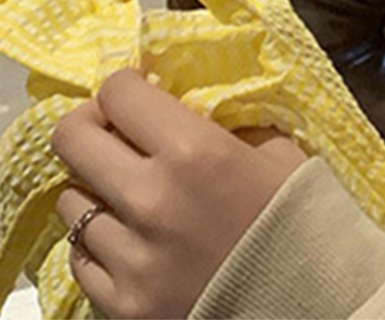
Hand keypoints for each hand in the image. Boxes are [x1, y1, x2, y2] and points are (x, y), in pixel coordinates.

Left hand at [51, 69, 305, 319]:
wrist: (314, 310)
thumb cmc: (302, 222)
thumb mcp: (277, 152)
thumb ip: (226, 122)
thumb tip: (185, 104)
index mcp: (194, 151)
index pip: (117, 93)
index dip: (125, 87)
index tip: (138, 96)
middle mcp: (151, 200)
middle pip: (71, 139)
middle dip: (90, 126)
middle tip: (114, 134)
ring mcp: (131, 259)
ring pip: (71, 201)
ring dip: (95, 190)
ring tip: (127, 196)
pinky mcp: (121, 306)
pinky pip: (80, 259)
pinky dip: (99, 244)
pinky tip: (130, 241)